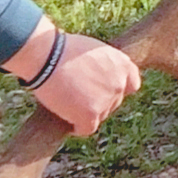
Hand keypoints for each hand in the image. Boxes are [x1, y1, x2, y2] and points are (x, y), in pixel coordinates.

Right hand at [3, 24, 142, 134]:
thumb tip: (100, 79)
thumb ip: (104, 66)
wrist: (46, 56)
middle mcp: (119, 83)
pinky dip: (77, 127)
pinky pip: (86, 129)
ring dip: (87, 113)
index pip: (131, 85)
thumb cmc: (62, 49)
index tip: (104, 90)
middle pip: (114, 102)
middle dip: (99, 100)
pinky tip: (67, 122)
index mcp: (122, 64)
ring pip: (100, 115)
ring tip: (68, 104)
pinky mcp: (90, 115)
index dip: (117, 89)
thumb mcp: (93, 50)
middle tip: (78, 96)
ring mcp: (106, 100)